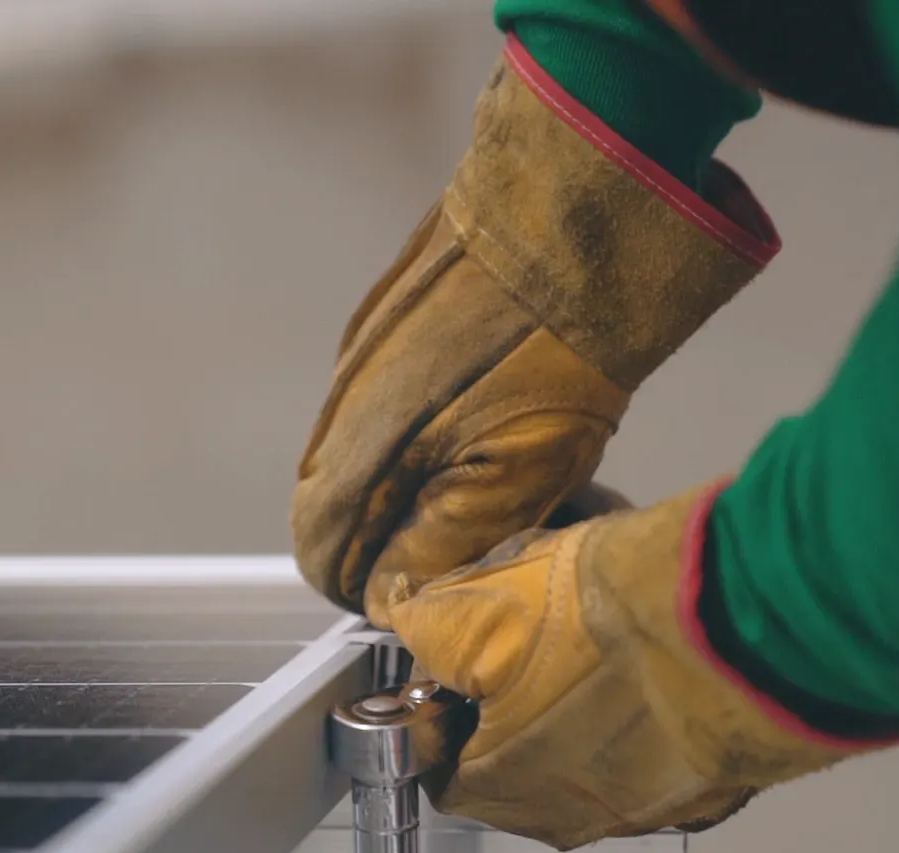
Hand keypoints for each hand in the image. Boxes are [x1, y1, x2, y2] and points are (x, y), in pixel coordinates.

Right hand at [291, 48, 776, 627]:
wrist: (578, 209)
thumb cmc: (559, 343)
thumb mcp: (524, 468)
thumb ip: (452, 539)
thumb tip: (405, 588)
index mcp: (362, 451)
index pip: (320, 552)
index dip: (364, 587)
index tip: (414, 596)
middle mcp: (344, 402)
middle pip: (331, 503)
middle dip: (381, 538)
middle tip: (453, 546)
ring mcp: (360, 354)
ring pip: (354, 450)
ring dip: (397, 481)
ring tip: (476, 479)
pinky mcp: (385, 317)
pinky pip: (378, 397)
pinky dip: (411, 428)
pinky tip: (477, 413)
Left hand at [385, 482, 897, 850]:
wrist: (751, 617)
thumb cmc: (618, 620)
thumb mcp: (485, 603)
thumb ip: (429, 622)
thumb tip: (407, 614)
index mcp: (504, 785)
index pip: (441, 765)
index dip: (444, 704)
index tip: (457, 660)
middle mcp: (578, 813)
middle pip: (519, 759)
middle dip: (516, 697)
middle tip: (532, 631)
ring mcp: (656, 803)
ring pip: (594, 750)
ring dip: (587, 699)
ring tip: (602, 629)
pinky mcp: (718, 780)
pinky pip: (664, 746)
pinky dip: (655, 708)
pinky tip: (659, 651)